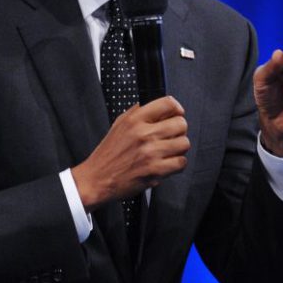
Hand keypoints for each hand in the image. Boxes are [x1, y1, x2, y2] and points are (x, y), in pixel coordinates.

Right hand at [71, 96, 188, 211]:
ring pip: (184, 143)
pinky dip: (176, 164)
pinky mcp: (156, 170)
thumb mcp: (119, 125)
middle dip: (179, 130)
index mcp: (134, 120)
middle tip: (170, 136)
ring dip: (178, 148)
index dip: (176, 109)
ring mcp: (150, 153)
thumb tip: (162, 107)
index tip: (176, 114)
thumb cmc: (108, 154)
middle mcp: (143, 134)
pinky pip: (181, 162)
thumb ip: (138, 113)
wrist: (97, 178)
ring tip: (167, 151)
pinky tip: (165, 163)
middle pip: (181, 124)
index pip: (167, 104)